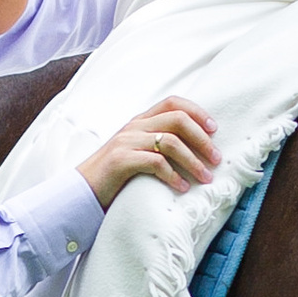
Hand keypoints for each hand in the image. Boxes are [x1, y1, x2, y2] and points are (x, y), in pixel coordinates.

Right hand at [78, 97, 219, 209]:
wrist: (80, 193)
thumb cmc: (114, 177)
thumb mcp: (137, 154)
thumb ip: (157, 146)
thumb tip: (195, 149)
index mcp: (139, 122)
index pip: (173, 103)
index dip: (197, 112)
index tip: (214, 130)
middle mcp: (134, 127)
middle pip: (177, 120)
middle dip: (202, 139)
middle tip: (217, 159)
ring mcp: (126, 142)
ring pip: (170, 141)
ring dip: (193, 161)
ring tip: (205, 178)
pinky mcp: (120, 161)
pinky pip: (156, 163)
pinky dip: (173, 176)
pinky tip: (182, 188)